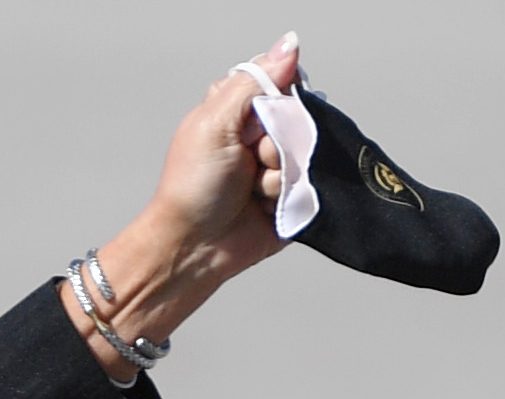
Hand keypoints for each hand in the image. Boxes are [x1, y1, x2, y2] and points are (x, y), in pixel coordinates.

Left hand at [145, 33, 303, 281]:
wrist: (194, 248)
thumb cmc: (193, 187)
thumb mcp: (215, 121)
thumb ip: (253, 81)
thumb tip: (290, 44)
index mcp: (237, 109)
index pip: (278, 83)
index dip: (277, 99)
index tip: (260, 117)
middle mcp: (259, 135)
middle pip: (297, 117)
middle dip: (279, 139)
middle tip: (252, 157)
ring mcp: (276, 166)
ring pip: (306, 151)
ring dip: (282, 171)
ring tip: (255, 187)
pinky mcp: (290, 196)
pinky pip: (311, 183)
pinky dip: (290, 193)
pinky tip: (266, 203)